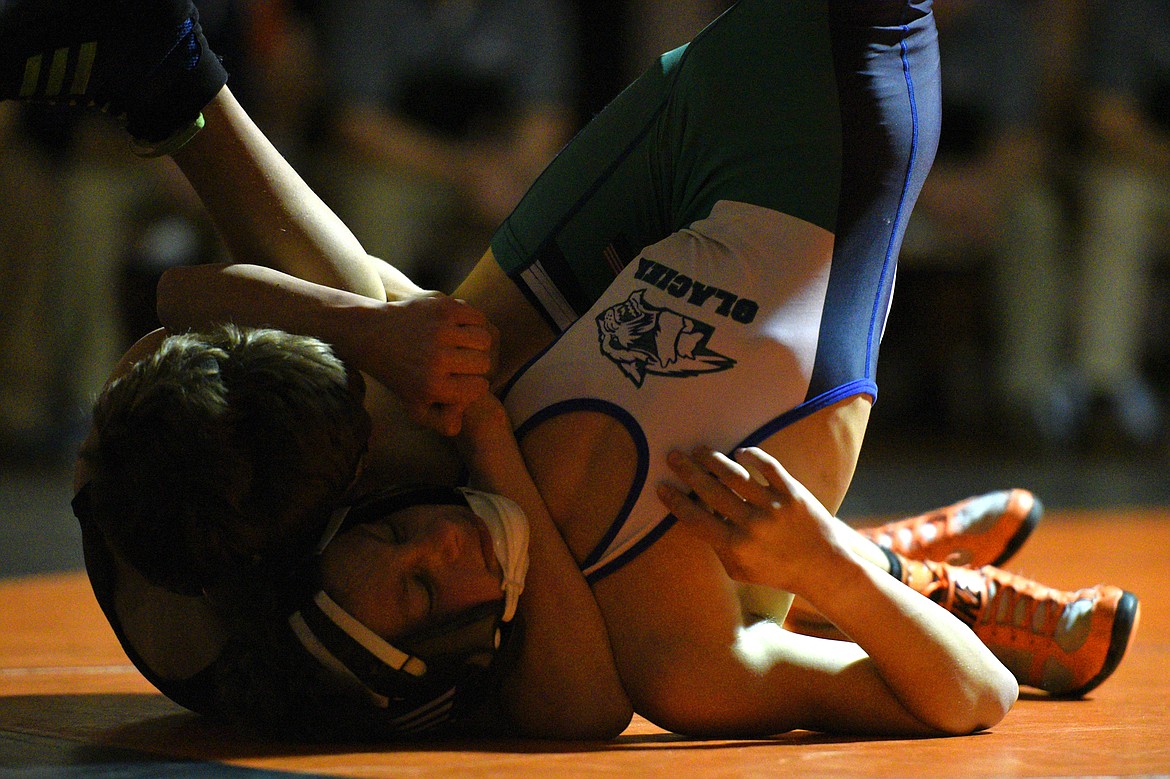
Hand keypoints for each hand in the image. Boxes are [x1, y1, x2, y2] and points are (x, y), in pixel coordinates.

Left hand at [357, 293, 496, 435]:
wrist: (372, 335)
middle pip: (484, 362)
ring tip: (464, 345)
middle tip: (464, 361)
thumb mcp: (415, 407)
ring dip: (478, 342)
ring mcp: (440, 331)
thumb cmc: (400, 375)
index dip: (475, 384)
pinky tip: (461, 328)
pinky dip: (474, 322)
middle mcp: (437, 359)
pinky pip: (477, 316)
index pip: (479, 387)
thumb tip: (458, 426)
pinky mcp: (442, 307)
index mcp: (432, 386)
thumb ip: (440, 423)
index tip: (463, 380)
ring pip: (484, 338)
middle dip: (478, 364)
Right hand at [656, 446, 847, 593]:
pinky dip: (752, 456)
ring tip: (700, 450)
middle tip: (673, 456)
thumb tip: (696, 519)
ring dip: (714, 460)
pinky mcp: (794, 493)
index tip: (661, 486)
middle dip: (688, 471)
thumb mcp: (740, 570)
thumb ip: (717, 548)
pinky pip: (769, 468)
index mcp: (735, 546)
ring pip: (736, 475)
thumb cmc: (777, 571)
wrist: (824, 567)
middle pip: (711, 491)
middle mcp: (752, 525)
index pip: (696, 519)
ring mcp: (774, 507)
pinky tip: (739, 452)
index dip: (675, 501)